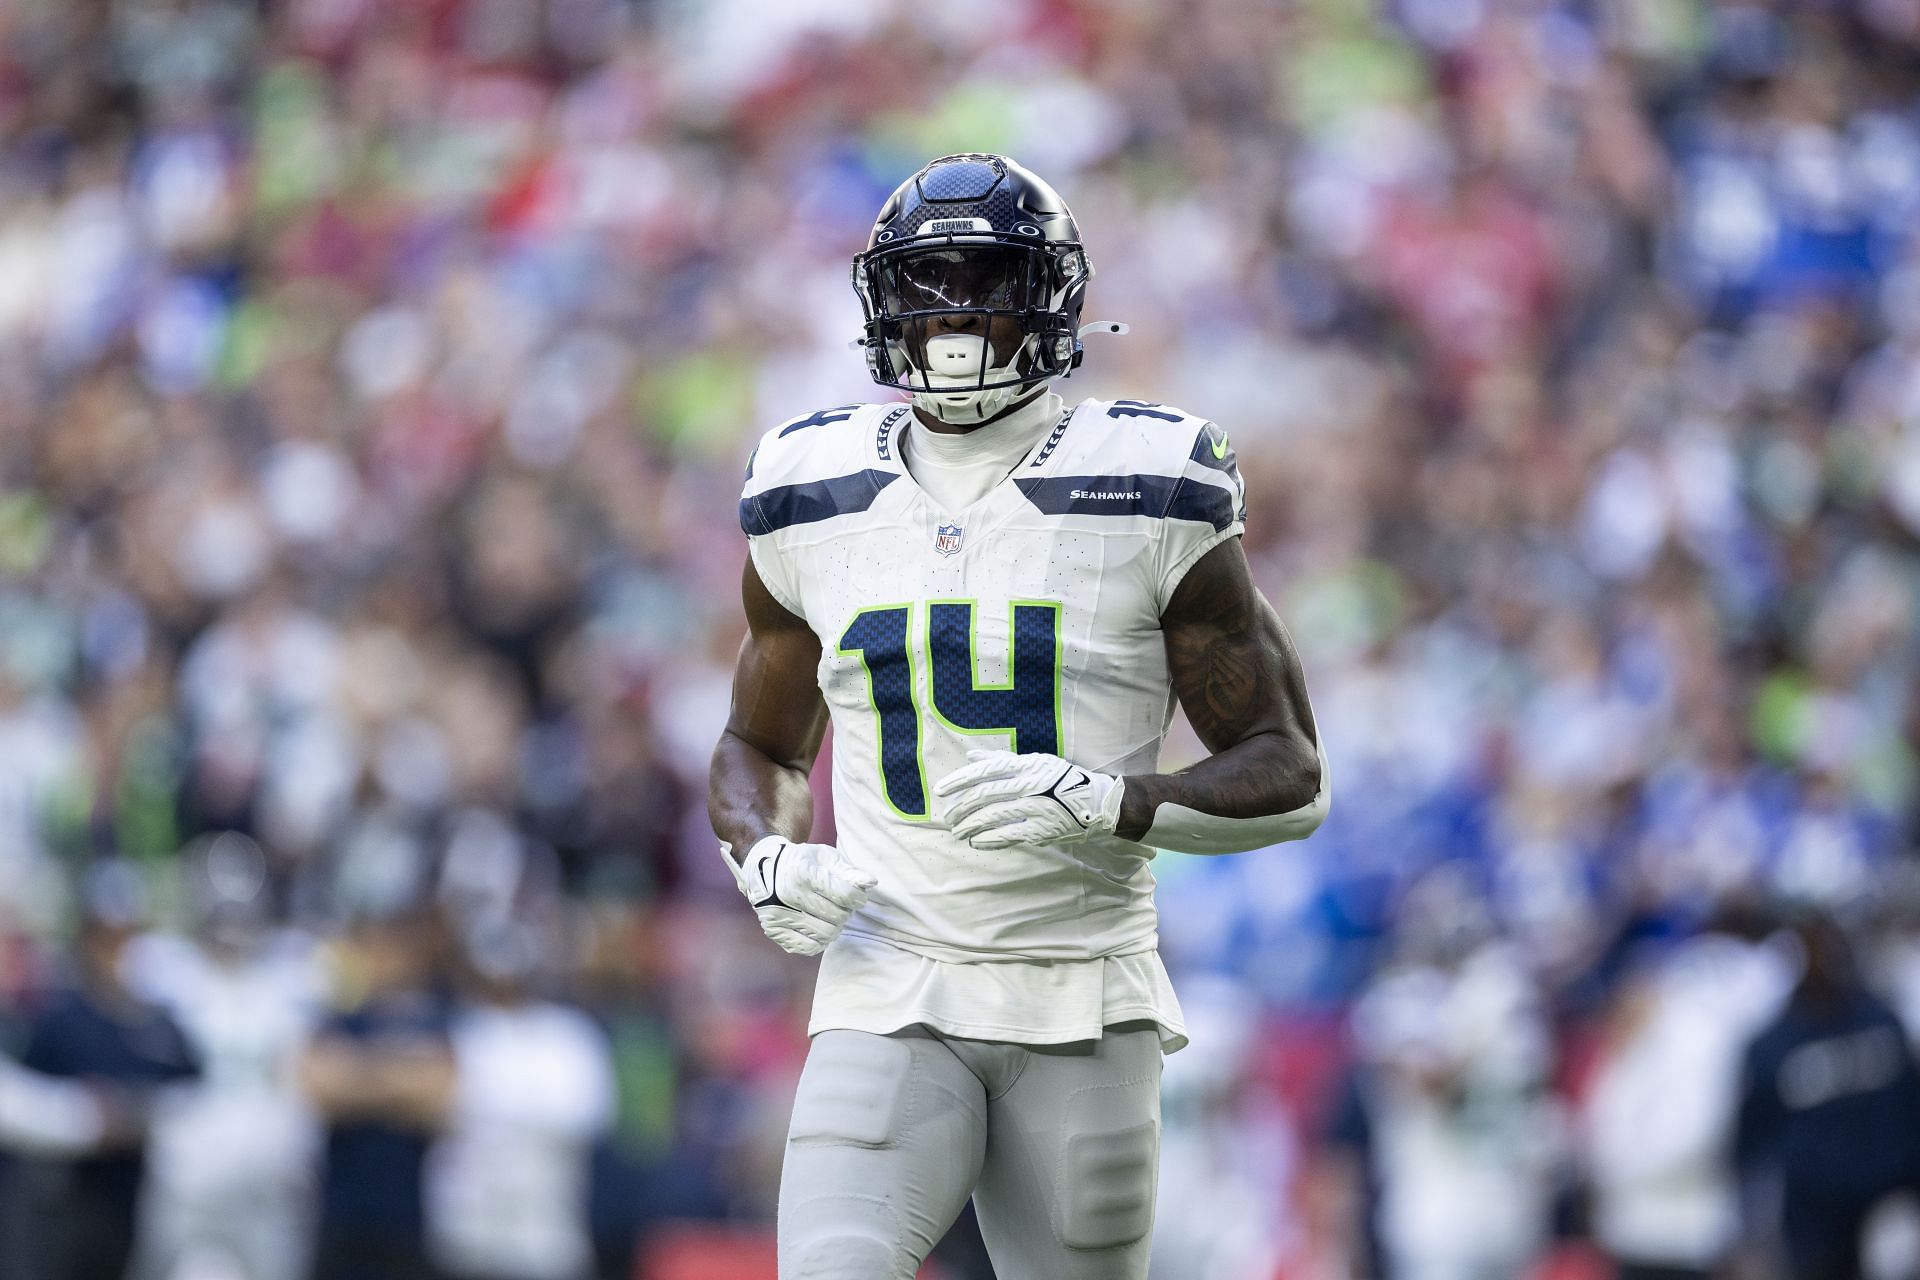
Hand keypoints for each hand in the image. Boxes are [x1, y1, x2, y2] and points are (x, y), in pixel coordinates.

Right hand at [729, 836, 875, 954]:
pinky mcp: (774, 930)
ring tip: (831, 915)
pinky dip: (820, 941)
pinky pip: (807, 947)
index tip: (856, 896)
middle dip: (846, 912)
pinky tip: (819, 927)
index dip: (858, 898)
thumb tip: (871, 883)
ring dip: (835, 927)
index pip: (846, 895)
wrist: (763, 868)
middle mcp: (788, 894)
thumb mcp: (826, 858)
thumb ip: (850, 872)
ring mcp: (779, 914)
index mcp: (803, 873)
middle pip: (837, 916)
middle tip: (841, 905)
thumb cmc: (803, 862)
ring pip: (826, 934)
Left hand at [933, 749, 1124, 848]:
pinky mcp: (1041, 830)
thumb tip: (970, 757)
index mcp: (1025, 765)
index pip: (985, 770)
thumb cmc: (1061, 779)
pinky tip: (976, 842)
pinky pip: (1007, 836)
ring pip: (991, 817)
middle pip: (984, 796)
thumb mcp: (1034, 762)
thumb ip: (1000, 761)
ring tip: (957, 831)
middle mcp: (1029, 785)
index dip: (959, 780)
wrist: (1096, 802)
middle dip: (960, 808)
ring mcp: (1035, 808)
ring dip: (969, 826)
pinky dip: (988, 840)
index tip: (940, 790)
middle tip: (948, 817)